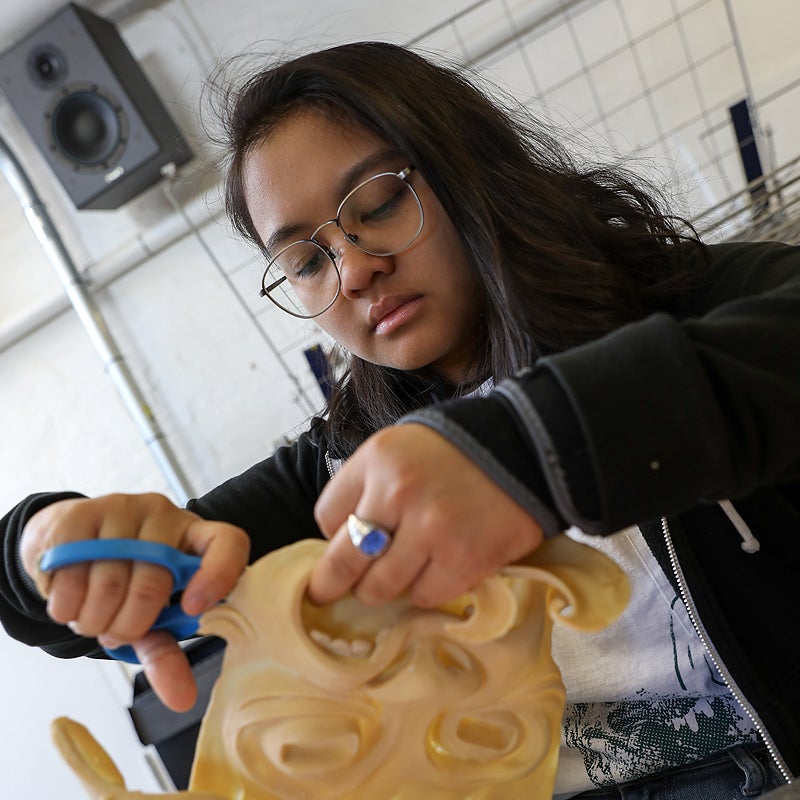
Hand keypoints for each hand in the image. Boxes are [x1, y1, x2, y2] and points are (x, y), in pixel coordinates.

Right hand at [20, 493, 249, 711]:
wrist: (68, 548)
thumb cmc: (122, 585)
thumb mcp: (150, 619)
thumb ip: (167, 655)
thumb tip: (182, 700)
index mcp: (197, 537)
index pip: (228, 543)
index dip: (218, 575)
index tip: (194, 609)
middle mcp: (166, 516)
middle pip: (156, 577)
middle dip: (129, 623)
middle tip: (114, 633)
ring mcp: (124, 508)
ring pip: (110, 578)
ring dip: (93, 618)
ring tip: (92, 618)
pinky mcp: (82, 512)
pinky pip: (73, 567)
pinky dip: (66, 602)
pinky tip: (69, 602)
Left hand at [308, 423, 543, 607]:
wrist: (527, 449)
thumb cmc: (455, 451)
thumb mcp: (399, 447)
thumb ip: (365, 485)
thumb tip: (337, 540)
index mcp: (379, 459)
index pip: (326, 517)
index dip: (332, 535)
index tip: (340, 545)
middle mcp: (400, 492)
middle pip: (342, 564)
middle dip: (334, 583)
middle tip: (332, 592)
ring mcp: (433, 530)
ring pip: (380, 589)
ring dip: (383, 587)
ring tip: (398, 572)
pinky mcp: (466, 560)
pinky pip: (423, 596)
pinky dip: (425, 588)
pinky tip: (436, 567)